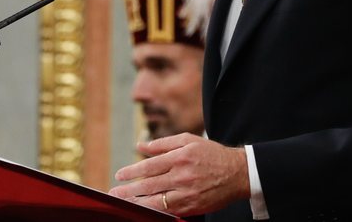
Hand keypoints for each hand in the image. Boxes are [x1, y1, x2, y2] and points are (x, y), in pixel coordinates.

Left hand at [108, 133, 249, 216]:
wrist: (237, 173)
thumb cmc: (211, 154)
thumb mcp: (188, 140)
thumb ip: (163, 143)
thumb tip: (140, 146)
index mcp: (180, 157)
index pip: (149, 165)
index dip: (132, 171)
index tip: (119, 175)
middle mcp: (182, 175)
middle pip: (149, 185)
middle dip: (128, 190)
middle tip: (114, 193)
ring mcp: (187, 193)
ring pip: (157, 200)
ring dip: (137, 202)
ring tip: (123, 202)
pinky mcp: (192, 206)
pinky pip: (169, 211)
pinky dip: (155, 211)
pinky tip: (144, 210)